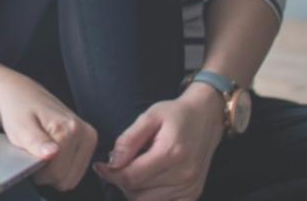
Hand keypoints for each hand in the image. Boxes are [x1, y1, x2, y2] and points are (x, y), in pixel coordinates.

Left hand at [0, 65, 97, 192]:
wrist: (19, 93)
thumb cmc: (17, 108)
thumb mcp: (20, 127)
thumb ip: (36, 142)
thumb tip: (52, 153)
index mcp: (70, 128)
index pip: (58, 173)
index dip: (38, 171)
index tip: (29, 156)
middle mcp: (84, 132)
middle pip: (67, 179)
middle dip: (47, 173)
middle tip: (34, 152)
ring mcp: (87, 137)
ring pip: (72, 177)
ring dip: (54, 170)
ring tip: (42, 150)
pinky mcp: (86, 141)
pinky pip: (74, 170)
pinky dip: (61, 166)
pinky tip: (50, 151)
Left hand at [92, 83, 224, 200]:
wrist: (206, 118)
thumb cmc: (175, 114)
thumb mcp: (149, 116)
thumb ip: (129, 139)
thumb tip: (112, 162)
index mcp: (170, 154)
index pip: (131, 177)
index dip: (110, 174)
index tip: (99, 166)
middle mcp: (182, 175)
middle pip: (137, 193)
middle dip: (121, 182)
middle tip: (117, 167)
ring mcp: (190, 189)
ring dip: (134, 191)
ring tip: (133, 172)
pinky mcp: (193, 195)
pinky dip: (151, 199)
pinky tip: (147, 184)